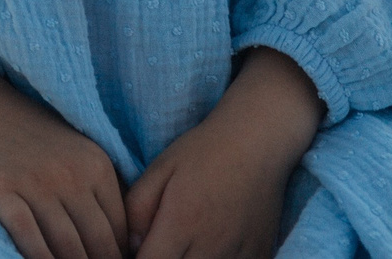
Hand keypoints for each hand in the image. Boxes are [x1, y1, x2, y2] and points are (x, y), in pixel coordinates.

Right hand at [0, 74, 126, 258]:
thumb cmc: (32, 136)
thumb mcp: (78, 152)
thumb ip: (99, 190)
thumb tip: (123, 240)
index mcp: (96, 165)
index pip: (120, 228)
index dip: (119, 255)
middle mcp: (71, 175)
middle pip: (98, 242)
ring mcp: (36, 183)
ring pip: (66, 246)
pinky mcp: (2, 191)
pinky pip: (29, 238)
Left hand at [125, 49, 322, 258]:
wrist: (258, 143)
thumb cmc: (203, 152)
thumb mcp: (159, 170)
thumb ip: (137, 210)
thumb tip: (130, 246)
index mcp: (181, 225)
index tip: (137, 248)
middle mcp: (211, 248)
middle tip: (160, 242)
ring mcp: (240, 256)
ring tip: (184, 242)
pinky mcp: (260, 256)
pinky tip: (210, 245)